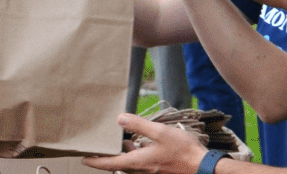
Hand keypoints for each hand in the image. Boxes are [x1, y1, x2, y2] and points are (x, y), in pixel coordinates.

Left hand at [82, 113, 210, 173]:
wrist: (202, 167)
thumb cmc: (183, 151)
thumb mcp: (160, 133)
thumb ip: (139, 125)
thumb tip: (120, 119)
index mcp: (138, 162)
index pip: (109, 164)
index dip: (95, 161)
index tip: (83, 158)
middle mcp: (141, 170)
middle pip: (117, 165)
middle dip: (107, 157)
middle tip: (97, 147)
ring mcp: (150, 171)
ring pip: (129, 164)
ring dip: (122, 154)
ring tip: (118, 142)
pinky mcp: (158, 170)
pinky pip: (140, 164)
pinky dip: (135, 154)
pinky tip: (140, 143)